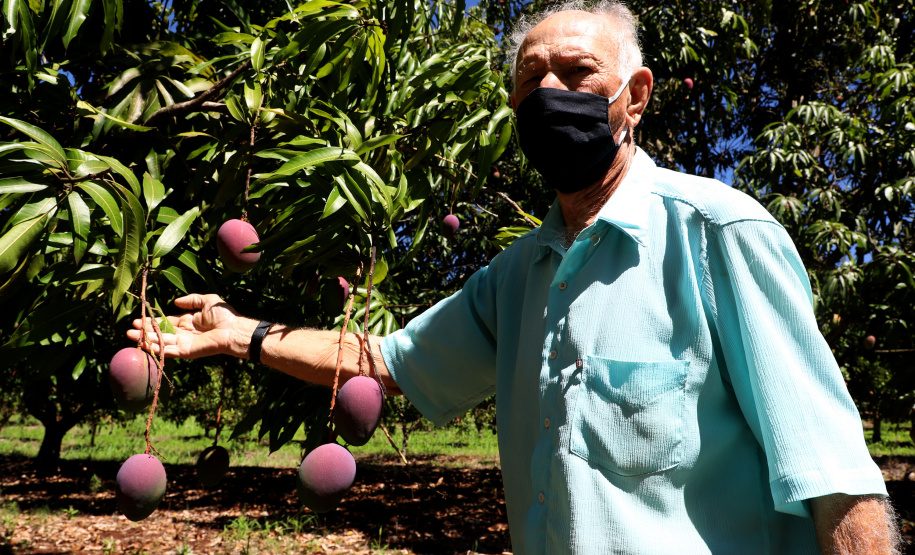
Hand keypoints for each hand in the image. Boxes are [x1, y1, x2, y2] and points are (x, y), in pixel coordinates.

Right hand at [127, 294, 246, 359]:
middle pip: (160, 332)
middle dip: (145, 330)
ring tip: (131, 336)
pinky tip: (145, 345)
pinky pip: (169, 351)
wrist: (233, 328)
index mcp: (187, 322)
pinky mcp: (186, 351)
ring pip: (161, 342)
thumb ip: (191, 300)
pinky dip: (157, 349)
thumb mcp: (207, 301)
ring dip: (146, 339)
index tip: (138, 319)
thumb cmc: (224, 314)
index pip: (166, 322)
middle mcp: (184, 333)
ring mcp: (184, 343)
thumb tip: (175, 302)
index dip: (153, 321)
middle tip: (130, 328)